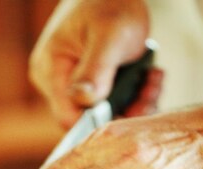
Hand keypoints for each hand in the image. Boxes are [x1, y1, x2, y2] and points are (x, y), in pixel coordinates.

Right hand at [29, 0, 150, 127]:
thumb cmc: (110, 2)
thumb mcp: (109, 35)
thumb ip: (96, 69)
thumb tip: (83, 101)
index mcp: (49, 71)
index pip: (68, 118)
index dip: (99, 123)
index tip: (131, 109)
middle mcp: (55, 82)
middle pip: (88, 119)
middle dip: (125, 110)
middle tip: (151, 90)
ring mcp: (72, 84)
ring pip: (104, 113)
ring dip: (135, 103)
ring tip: (153, 80)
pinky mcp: (89, 85)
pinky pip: (111, 103)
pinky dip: (135, 96)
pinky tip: (149, 78)